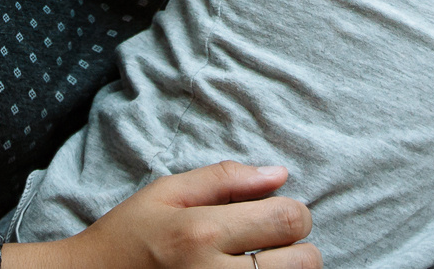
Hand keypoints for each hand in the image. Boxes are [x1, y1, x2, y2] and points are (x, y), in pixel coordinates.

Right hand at [17, 162, 316, 268]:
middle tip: (271, 244)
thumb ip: (225, 179)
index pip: (288, 219)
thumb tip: (280, 174)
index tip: (276, 213)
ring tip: (260, 264)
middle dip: (297, 247)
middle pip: (303, 262)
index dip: (294, 212)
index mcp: (202, 232)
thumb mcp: (167, 193)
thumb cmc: (130, 236)